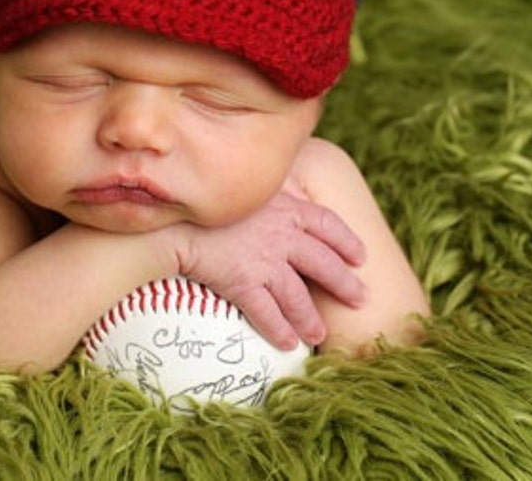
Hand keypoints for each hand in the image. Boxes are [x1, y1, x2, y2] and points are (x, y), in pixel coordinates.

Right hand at [175, 191, 366, 349]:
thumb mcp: (242, 189)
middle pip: (323, 262)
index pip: (327, 223)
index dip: (346, 241)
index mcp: (284, 208)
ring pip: (298, 295)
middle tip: (360, 298)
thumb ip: (264, 195)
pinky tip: (287, 343)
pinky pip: (267, 312)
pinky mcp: (243, 282)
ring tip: (319, 334)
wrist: (172, 220)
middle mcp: (281, 235)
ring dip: (310, 318)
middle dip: (344, 283)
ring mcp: (264, 261)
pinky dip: (279, 330)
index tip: (359, 256)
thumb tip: (274, 196)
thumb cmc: (203, 201)